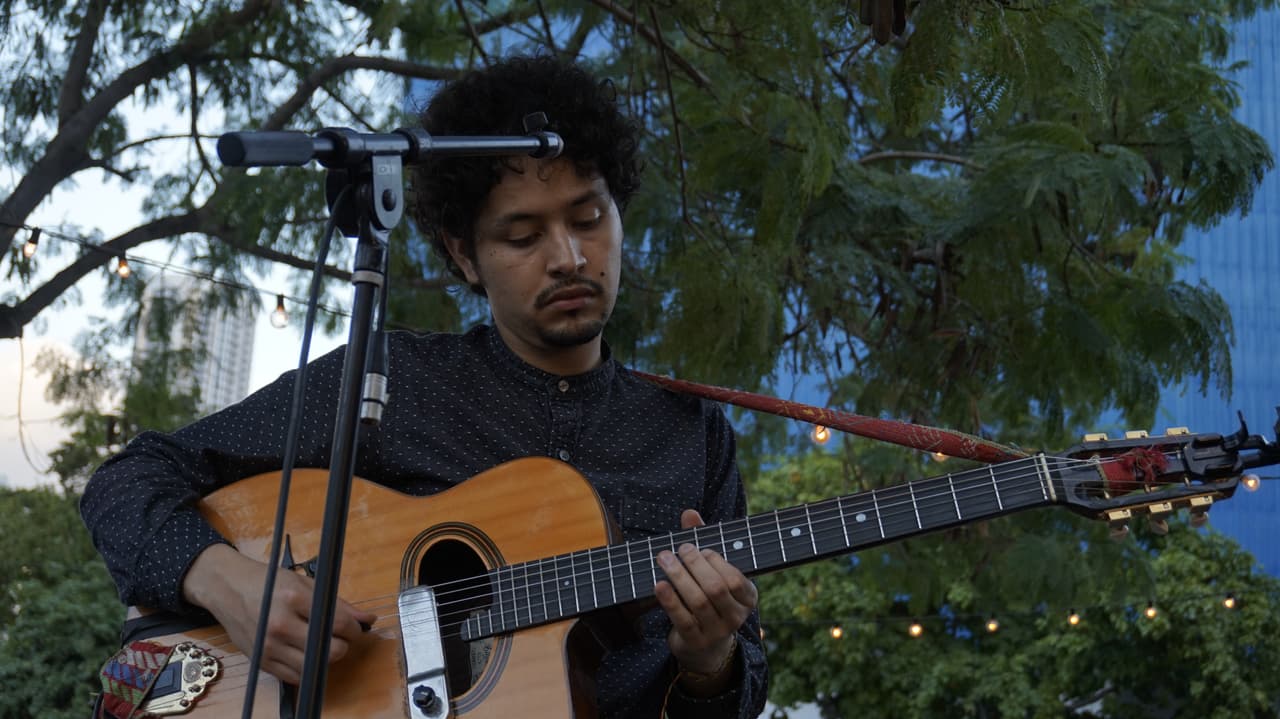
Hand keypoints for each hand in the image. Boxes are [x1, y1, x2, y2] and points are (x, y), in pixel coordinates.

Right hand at [182, 544, 377, 684]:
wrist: (229, 590)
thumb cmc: (270, 583)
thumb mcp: (305, 584)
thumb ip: (338, 604)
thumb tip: (368, 619)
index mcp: (294, 599)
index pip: (339, 624)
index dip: (355, 629)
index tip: (355, 628)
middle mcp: (281, 626)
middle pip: (331, 650)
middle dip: (344, 645)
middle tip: (340, 636)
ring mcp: (269, 647)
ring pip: (315, 667)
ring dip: (326, 658)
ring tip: (323, 643)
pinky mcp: (261, 662)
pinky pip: (295, 677)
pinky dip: (307, 668)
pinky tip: (306, 652)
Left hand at [654, 510, 756, 676]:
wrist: (705, 647)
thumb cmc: (709, 598)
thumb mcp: (712, 572)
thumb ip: (704, 542)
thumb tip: (689, 513)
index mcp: (748, 597)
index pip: (735, 579)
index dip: (715, 561)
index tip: (698, 548)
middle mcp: (736, 617)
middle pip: (716, 588)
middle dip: (694, 565)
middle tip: (678, 549)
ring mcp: (716, 632)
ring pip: (698, 602)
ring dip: (678, 577)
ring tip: (663, 559)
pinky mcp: (695, 641)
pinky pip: (682, 619)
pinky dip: (669, 600)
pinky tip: (658, 585)